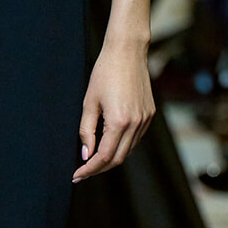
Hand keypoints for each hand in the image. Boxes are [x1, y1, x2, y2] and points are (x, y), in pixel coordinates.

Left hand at [74, 36, 156, 181]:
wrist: (127, 52)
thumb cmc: (104, 73)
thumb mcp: (89, 102)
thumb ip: (86, 131)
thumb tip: (86, 154)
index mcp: (119, 121)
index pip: (104, 157)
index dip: (89, 169)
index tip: (77, 175)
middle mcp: (136, 123)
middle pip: (118, 158)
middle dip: (99, 168)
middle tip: (83, 172)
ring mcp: (146, 119)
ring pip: (128, 150)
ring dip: (111, 158)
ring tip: (94, 159)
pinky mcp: (150, 114)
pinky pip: (136, 138)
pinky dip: (122, 145)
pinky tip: (110, 143)